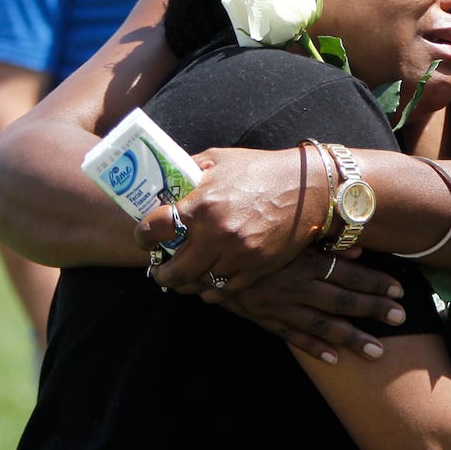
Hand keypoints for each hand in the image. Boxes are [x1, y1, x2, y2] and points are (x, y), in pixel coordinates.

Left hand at [135, 145, 327, 290]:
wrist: (308, 188)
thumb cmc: (262, 170)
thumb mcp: (220, 159)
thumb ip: (189, 171)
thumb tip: (164, 181)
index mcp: (202, 205)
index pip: (154, 229)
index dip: (143, 236)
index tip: (144, 238)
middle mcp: (217, 235)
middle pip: (174, 271)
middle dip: (161, 272)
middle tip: (159, 269)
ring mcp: (238, 255)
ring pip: (199, 283)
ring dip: (188, 281)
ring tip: (184, 275)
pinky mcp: (256, 269)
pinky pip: (224, 290)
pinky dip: (213, 287)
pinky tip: (209, 278)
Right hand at [214, 247, 405, 363]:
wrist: (200, 256)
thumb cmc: (249, 236)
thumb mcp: (285, 233)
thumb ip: (322, 242)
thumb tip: (359, 247)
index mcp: (302, 261)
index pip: (347, 273)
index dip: (374, 282)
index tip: (399, 291)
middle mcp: (294, 286)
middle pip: (341, 301)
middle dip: (373, 311)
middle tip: (401, 319)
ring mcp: (279, 307)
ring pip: (322, 325)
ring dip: (352, 338)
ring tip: (378, 352)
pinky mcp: (265, 320)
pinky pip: (293, 338)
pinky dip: (315, 349)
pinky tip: (336, 360)